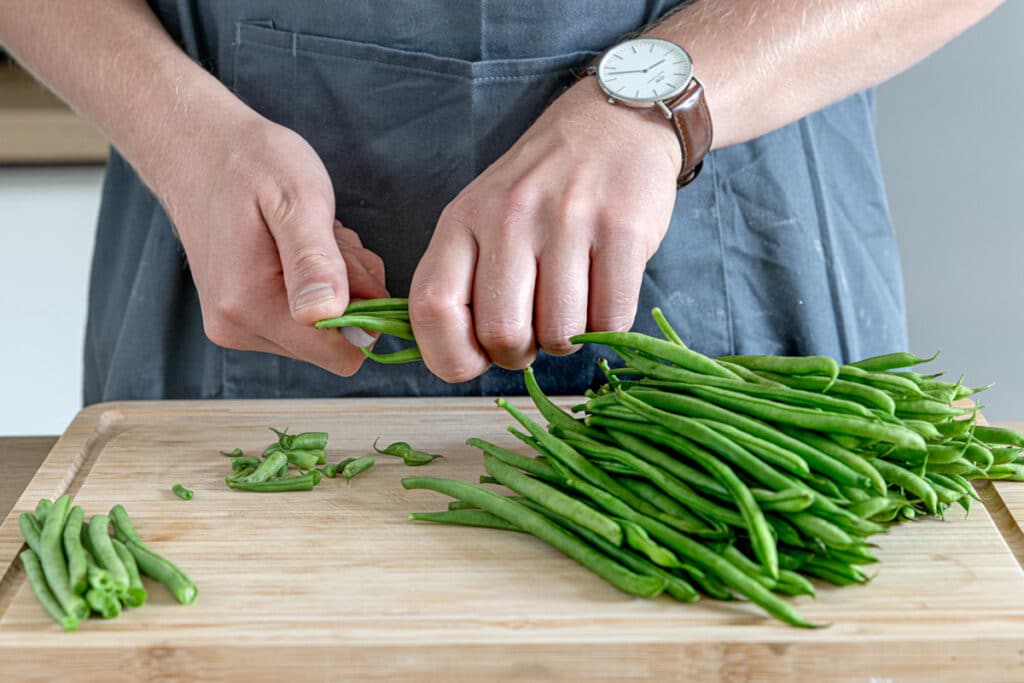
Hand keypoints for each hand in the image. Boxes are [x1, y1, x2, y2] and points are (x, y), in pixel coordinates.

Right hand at [155, 112, 388, 375]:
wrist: (197, 149)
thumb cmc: (250, 164)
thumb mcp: (297, 200)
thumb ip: (314, 260)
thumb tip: (328, 314)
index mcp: (250, 305)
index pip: (340, 353)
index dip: (367, 313)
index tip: (351, 262)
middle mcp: (238, 328)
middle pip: (333, 343)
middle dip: (349, 295)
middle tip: (330, 240)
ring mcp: (236, 325)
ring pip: (321, 330)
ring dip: (335, 286)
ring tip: (312, 238)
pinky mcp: (241, 317)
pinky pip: (303, 318)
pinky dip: (317, 284)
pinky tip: (301, 247)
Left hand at [409, 80, 681, 381]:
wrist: (613, 122)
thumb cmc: (540, 187)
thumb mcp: (480, 217)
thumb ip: (460, 280)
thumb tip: (459, 359)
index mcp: (462, 220)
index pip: (431, 308)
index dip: (451, 355)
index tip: (476, 357)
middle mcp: (509, 216)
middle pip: (502, 333)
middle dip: (520, 353)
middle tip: (534, 332)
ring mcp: (568, 220)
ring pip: (560, 333)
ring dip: (567, 339)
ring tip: (571, 306)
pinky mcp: (623, 229)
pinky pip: (611, 319)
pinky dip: (608, 327)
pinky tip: (603, 295)